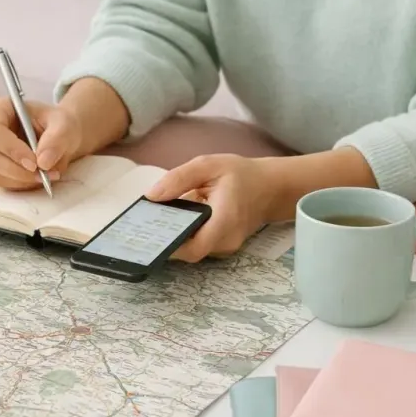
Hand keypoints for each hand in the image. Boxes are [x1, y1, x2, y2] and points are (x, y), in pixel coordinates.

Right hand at [0, 96, 83, 189]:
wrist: (58, 137)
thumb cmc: (56, 124)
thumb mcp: (64, 124)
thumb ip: (57, 138)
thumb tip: (43, 162)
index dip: (10, 149)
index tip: (34, 162)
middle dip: (18, 170)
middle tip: (43, 174)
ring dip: (22, 180)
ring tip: (47, 176)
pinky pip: (1, 183)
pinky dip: (21, 185)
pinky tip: (37, 177)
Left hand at [145, 154, 275, 262]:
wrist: (271, 187)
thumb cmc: (242, 175)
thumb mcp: (209, 166)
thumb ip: (179, 179)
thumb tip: (152, 196)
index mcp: (224, 221)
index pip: (193, 248)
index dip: (169, 246)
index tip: (148, 233)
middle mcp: (226, 240)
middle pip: (189, 250)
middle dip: (166, 239)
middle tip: (143, 225)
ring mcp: (225, 246)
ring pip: (193, 248)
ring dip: (174, 236)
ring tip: (153, 221)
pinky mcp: (222, 245)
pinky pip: (199, 244)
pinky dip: (185, 234)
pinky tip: (171, 220)